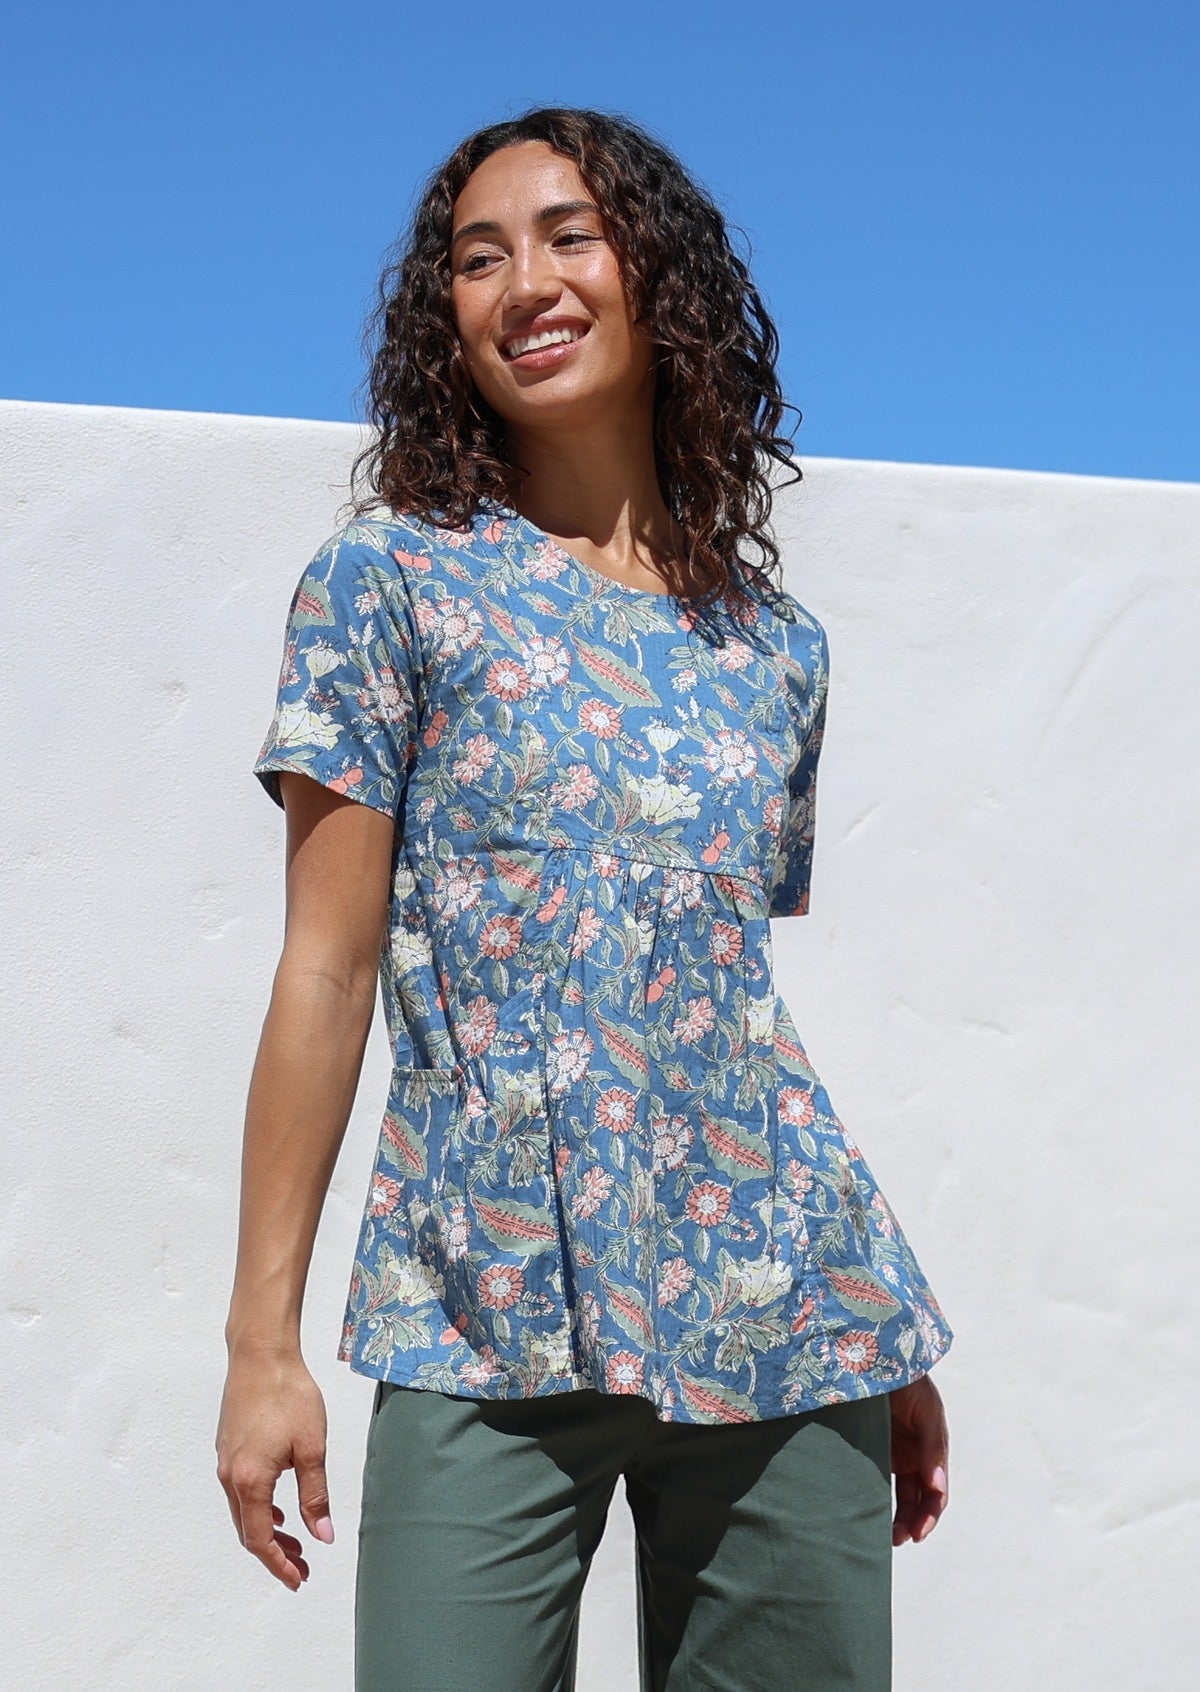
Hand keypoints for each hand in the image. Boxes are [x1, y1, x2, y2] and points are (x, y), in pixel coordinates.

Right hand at [215, 1352, 335, 1590]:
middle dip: (275, 1553)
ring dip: (267, 1531)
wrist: (261, 1354)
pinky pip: (240, 1492)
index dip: (279, 1564)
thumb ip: (315, 1495)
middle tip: (302, 1567)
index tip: (297, 1579)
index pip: (260, 1539)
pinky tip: (279, 1508)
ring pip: (243, 1512)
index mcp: (249, 1481)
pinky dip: (259, 1508)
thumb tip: (323, 1535)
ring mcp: (226, 1461)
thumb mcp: (311, 1448)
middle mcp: (230, 1476)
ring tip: (296, 1541)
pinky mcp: (228, 1447)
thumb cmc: (289, 1394)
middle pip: (248, 1530)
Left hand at [887, 1373, 948, 1545]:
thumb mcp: (928, 1410)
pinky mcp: (870, 1448)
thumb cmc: (910, 1381)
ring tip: (882, 1537)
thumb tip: (938, 1488)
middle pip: (917, 1500)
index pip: (935, 1493)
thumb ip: (933, 1447)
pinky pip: (873, 1479)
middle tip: (897, 1540)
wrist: (876, 1356)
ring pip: (896, 1495)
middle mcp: (914, 1457)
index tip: (917, 1534)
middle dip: (911, 1523)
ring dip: (894, 1517)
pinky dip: (873, 1498)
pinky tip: (866, 1514)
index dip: (929, 1515)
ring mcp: (892, 1453)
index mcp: (932, 1451)